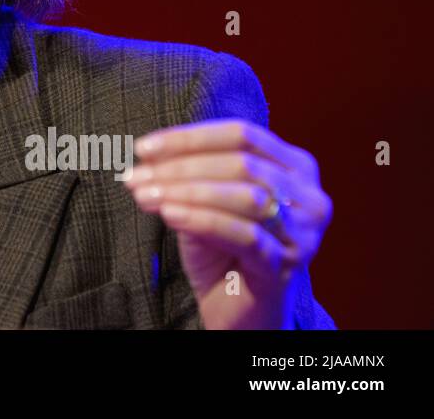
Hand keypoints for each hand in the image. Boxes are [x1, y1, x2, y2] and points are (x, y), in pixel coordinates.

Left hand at [125, 119, 331, 328]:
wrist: (235, 309)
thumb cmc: (220, 248)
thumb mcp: (201, 202)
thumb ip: (186, 174)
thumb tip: (147, 153)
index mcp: (293, 167)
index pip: (241, 135)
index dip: (189, 137)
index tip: (143, 148)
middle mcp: (308, 197)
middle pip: (243, 163)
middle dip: (182, 166)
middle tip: (136, 176)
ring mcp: (302, 234)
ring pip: (246, 196)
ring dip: (187, 191)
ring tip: (146, 195)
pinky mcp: (286, 266)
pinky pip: (245, 235)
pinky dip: (202, 219)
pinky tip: (170, 214)